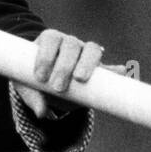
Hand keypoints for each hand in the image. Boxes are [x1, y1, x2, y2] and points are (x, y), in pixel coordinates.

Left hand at [12, 28, 128, 118]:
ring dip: (87, 63)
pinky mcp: (101, 69)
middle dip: (64, 65)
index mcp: (50, 40)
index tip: (40, 77)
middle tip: (57, 87)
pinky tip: (121, 73)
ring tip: (80, 79)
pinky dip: (116, 71)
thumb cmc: (36, 80)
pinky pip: (111, 68)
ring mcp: (87, 53)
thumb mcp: (29, 87)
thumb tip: (41, 113)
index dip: (45, 55)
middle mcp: (70, 43)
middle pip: (71, 44)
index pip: (50, 39)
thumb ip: (33, 97)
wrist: (52, 85)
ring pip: (92, 49)